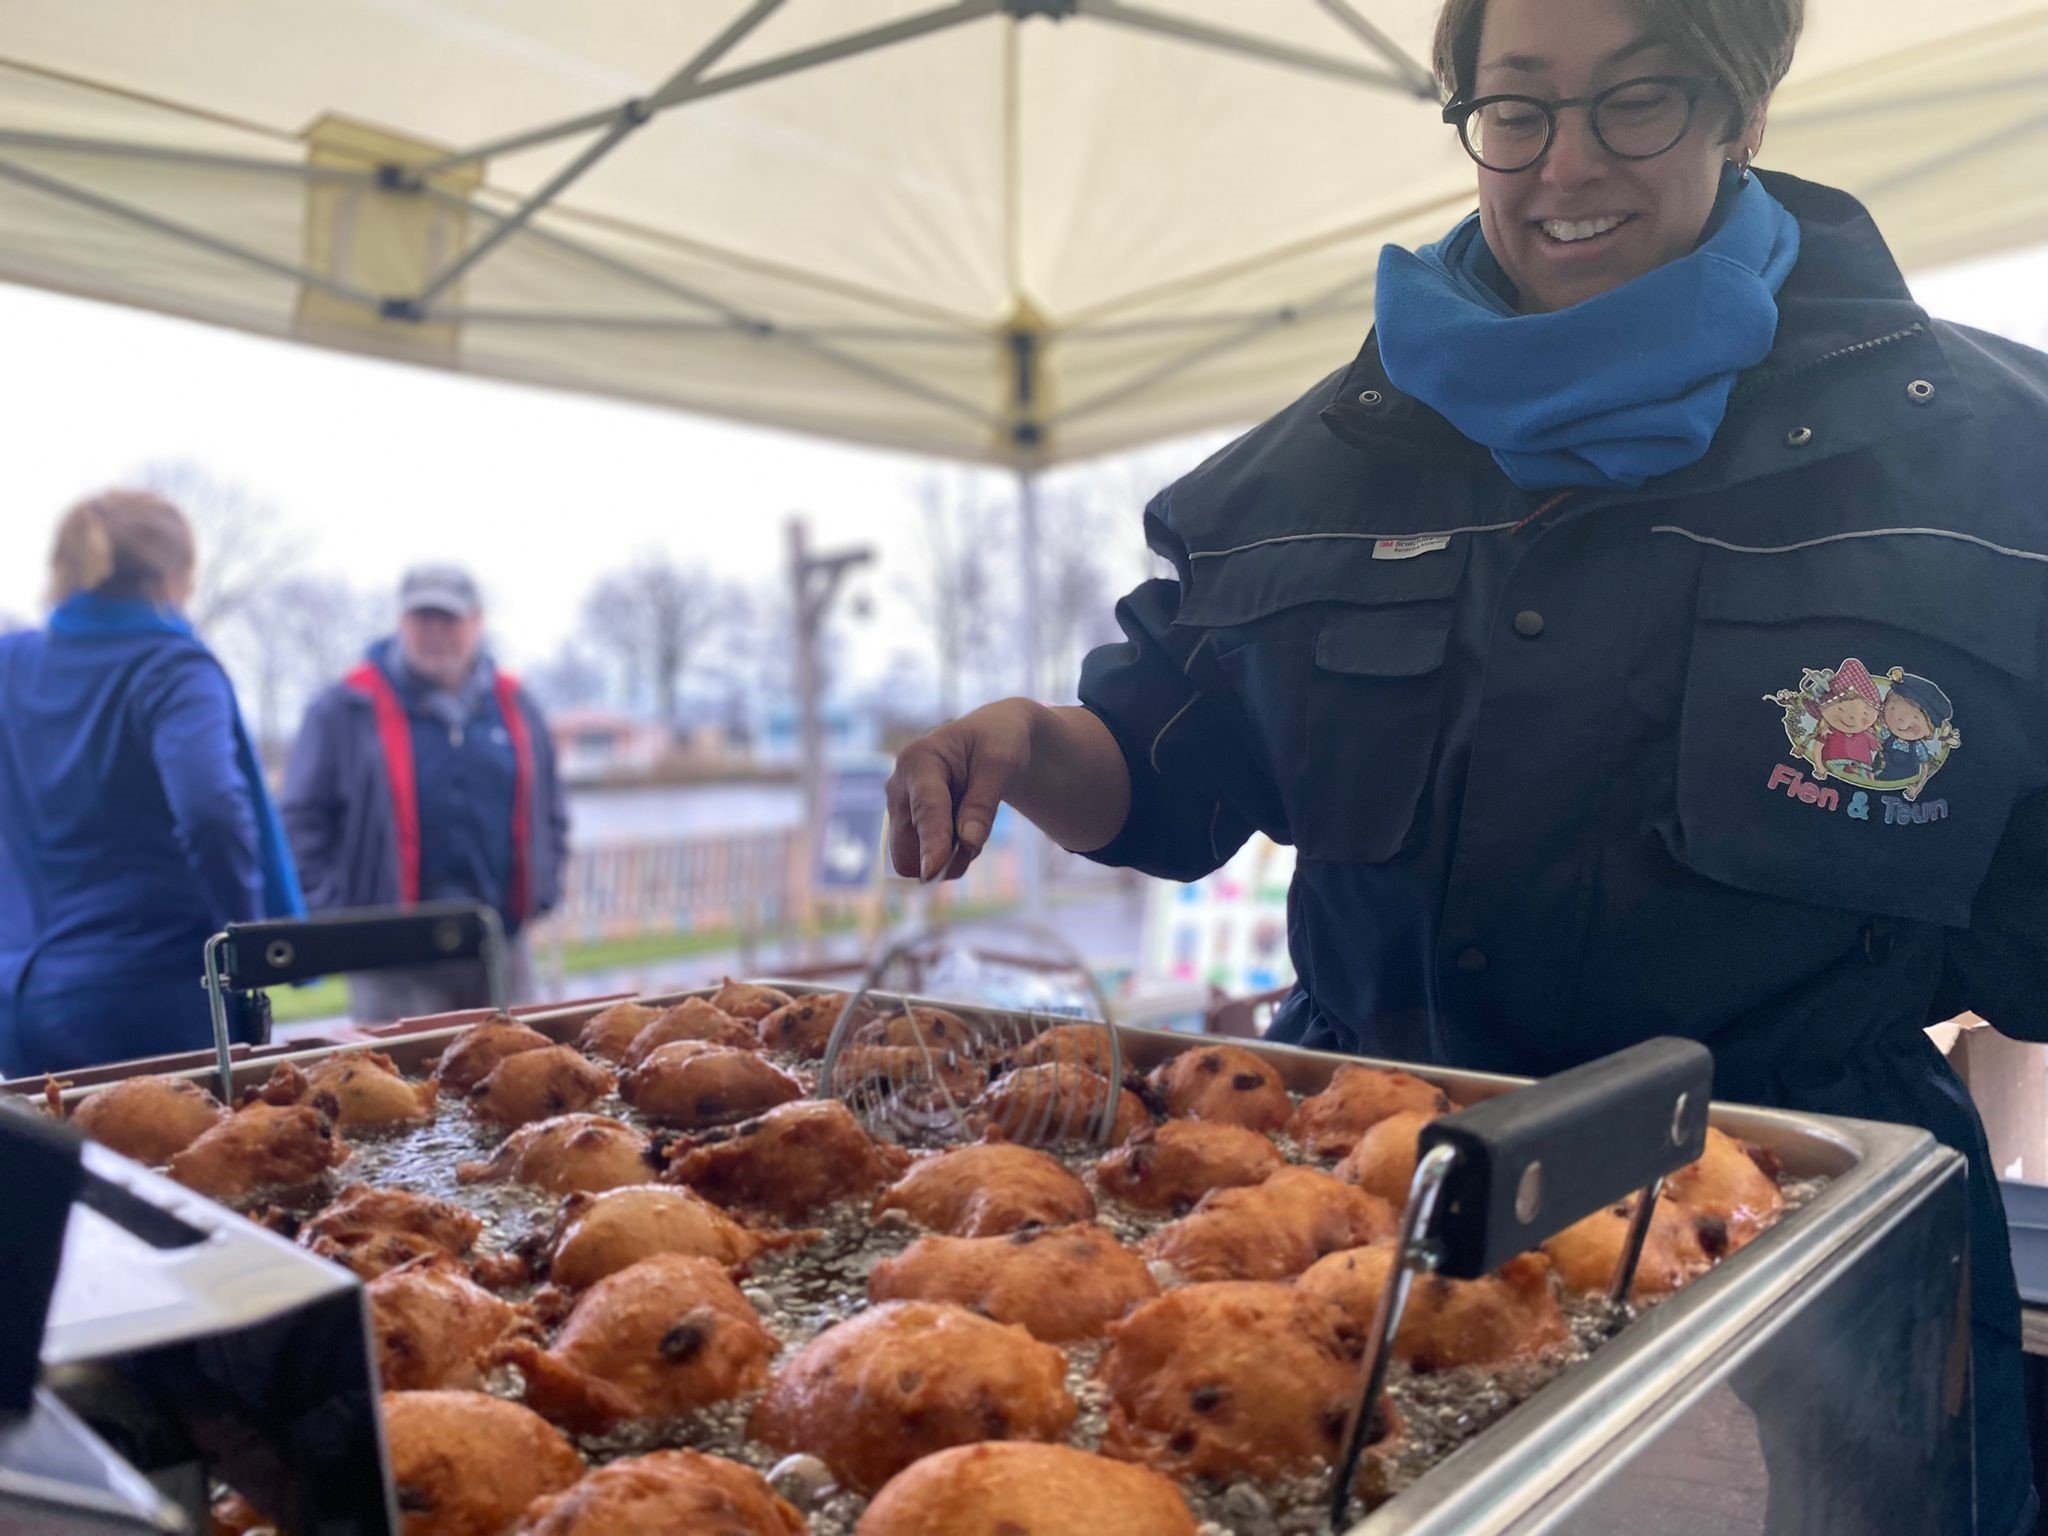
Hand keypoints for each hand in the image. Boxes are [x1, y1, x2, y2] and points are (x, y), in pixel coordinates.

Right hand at [886, 701, 1036, 881]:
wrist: (990, 739)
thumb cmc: (996, 743)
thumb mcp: (1000, 765)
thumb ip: (983, 803)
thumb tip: (969, 842)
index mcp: (918, 761)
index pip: (925, 810)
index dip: (931, 842)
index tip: (932, 872)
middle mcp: (899, 786)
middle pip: (906, 845)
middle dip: (942, 856)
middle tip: (977, 841)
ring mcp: (900, 808)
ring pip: (915, 857)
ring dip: (949, 856)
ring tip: (974, 824)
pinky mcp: (907, 825)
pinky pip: (924, 856)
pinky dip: (948, 854)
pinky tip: (964, 827)